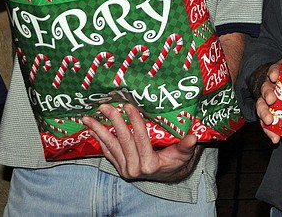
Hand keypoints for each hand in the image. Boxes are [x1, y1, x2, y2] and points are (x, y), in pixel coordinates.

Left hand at [83, 103, 199, 181]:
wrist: (167, 175)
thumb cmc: (176, 161)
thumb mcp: (183, 154)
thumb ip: (186, 146)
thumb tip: (193, 137)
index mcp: (150, 164)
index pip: (140, 139)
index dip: (135, 121)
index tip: (128, 106)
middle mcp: (135, 169)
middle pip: (123, 141)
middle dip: (113, 122)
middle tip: (106, 107)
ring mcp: (125, 169)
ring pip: (110, 146)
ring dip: (98, 130)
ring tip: (87, 118)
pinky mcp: (119, 167)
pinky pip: (107, 152)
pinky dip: (99, 139)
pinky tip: (92, 128)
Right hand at [253, 30, 281, 143]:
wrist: (277, 86)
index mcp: (276, 74)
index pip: (273, 70)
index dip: (275, 72)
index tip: (277, 75)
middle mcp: (268, 88)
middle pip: (265, 90)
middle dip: (267, 94)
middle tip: (272, 99)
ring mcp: (267, 103)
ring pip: (262, 108)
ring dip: (265, 114)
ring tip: (270, 121)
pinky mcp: (270, 116)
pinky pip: (267, 125)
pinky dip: (270, 132)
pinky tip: (275, 138)